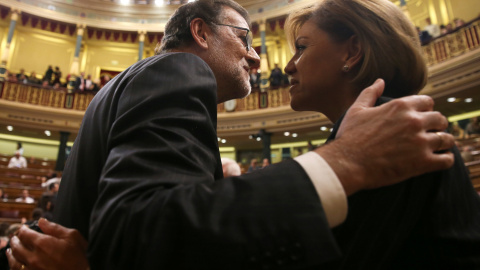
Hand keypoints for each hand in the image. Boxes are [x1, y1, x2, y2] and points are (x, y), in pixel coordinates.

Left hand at [7, 218, 88, 269]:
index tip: (23, 228)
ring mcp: (31, 269)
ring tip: (10, 250)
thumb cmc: (80, 257)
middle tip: (15, 238)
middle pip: (16, 247)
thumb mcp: (72, 237)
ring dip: (11, 253)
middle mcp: (33, 257)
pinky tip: (15, 263)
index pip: (25, 234)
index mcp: (43, 243)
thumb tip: (42, 221)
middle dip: (15, 240)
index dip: (22, 230)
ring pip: (14, 261)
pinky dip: (14, 266)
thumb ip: (55, 228)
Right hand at [316, 79, 453, 194]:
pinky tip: (438, 161)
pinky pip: (446, 160)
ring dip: (443, 143)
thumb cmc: (350, 136)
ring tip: (436, 148)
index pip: (428, 103)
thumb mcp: (357, 110)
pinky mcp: (422, 162)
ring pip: (447, 139)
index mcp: (400, 106)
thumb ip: (370, 93)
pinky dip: (445, 160)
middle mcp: (414, 121)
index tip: (421, 119)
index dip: (425, 110)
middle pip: (440, 119)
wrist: (347, 163)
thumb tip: (380, 81)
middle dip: (437, 126)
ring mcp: (420, 142)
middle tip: (430, 134)